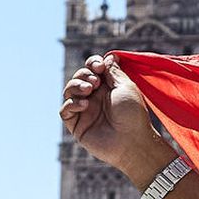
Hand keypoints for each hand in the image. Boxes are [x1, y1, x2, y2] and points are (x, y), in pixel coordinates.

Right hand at [60, 53, 164, 183]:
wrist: (133, 142)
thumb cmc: (133, 115)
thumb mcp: (125, 86)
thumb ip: (113, 71)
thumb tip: (109, 56)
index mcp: (107, 88)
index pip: (91, 69)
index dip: (92, 63)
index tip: (99, 66)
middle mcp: (94, 98)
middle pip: (78, 77)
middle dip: (84, 74)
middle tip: (95, 82)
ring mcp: (85, 111)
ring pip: (68, 91)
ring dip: (76, 85)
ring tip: (89, 90)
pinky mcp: (77, 126)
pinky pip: (65, 110)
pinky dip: (71, 103)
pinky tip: (84, 104)